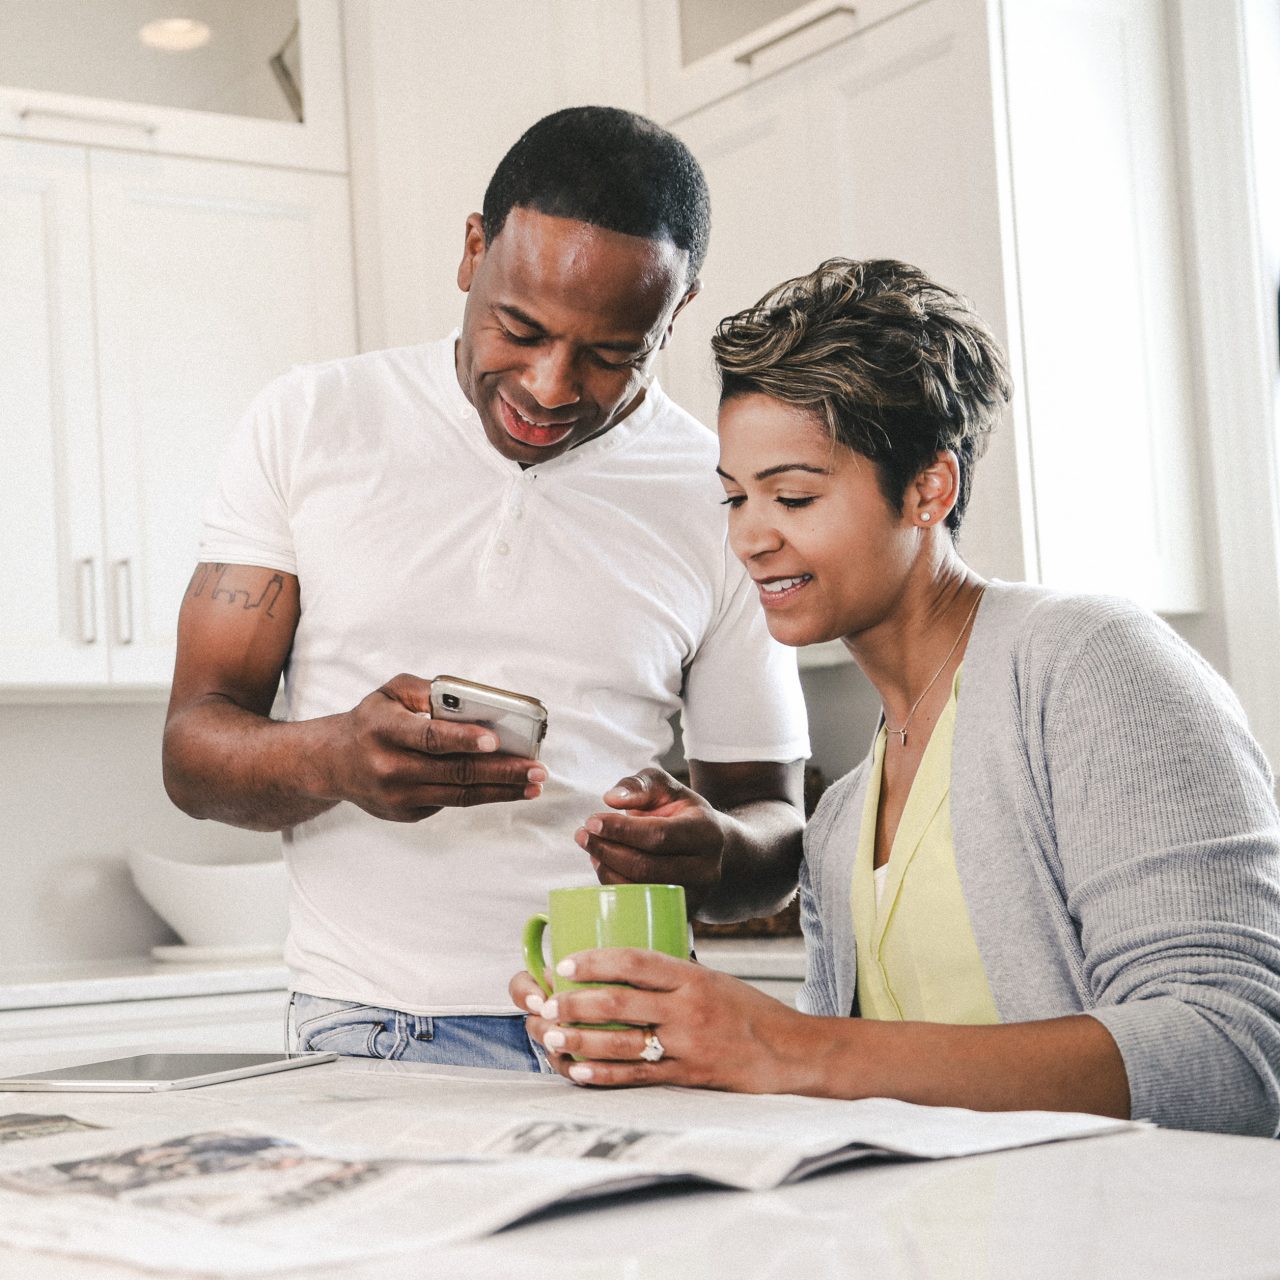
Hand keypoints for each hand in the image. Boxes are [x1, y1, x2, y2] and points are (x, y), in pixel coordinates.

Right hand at [326, 673, 545, 821]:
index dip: (464, 739)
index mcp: (384, 730)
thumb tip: (473, 701)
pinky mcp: (406, 814)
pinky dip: (480, 795)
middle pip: (454, 772)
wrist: (333, 763)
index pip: (430, 737)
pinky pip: (450, 803)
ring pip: (459, 795)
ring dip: (501, 790)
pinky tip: (505, 788)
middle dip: (501, 771)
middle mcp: (390, 766)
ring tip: (532, 785)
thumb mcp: (391, 693)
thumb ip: (428, 691)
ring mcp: (398, 796)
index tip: (496, 740)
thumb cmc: (372, 721)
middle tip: (536, 769)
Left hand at [509, 949, 813, 1092]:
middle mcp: (688, 1008)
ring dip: (582, 1040)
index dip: (595, 961)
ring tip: (552, 1037)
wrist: (791, 1051)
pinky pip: (639, 1075)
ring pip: (624, 1042)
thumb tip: (617, 968)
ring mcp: (688, 1045)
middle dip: (576, 1002)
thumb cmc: (747, 1010)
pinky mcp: (689, 1077)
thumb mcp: (711, 979)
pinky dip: (605, 1075)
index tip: (565, 963)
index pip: (635, 961)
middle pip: (621, 1002)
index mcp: (692, 976)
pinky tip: (579, 1071)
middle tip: (547, 1002)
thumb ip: (670, 977)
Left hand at [577, 768, 728, 911]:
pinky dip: (615, 887)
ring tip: (592, 849)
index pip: (658, 835)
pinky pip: (640, 906)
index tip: (592, 821)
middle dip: (607, 850)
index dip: (621, 830)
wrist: (710, 845)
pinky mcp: (682, 913)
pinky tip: (605, 867)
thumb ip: (640, 785)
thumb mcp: (665, 788)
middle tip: (582, 835)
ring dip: (607, 870)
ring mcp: (696, 896)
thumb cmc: (681, 812)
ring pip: (640, 891)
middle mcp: (707, 869)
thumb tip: (612, 798)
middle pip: (646, 867)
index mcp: (706, 833)